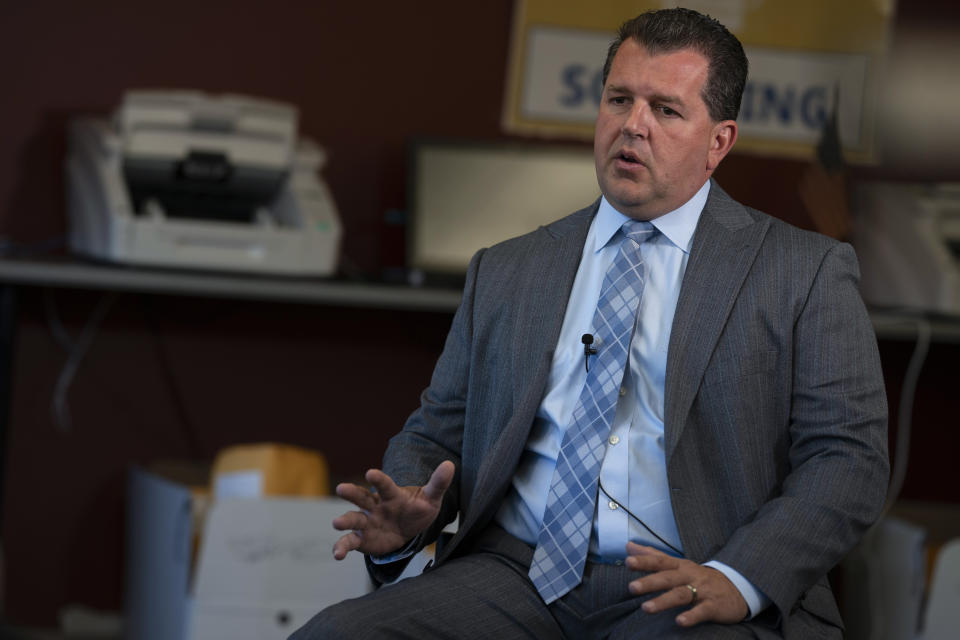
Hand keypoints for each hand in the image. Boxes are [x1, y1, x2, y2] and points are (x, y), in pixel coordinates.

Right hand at [331, 460, 454, 559]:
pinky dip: (342, 547)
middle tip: (341, 488)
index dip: (379, 479)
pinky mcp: (362, 539)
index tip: (370, 472)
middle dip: (352, 493)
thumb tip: (450, 465)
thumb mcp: (431, 497)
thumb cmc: (418, 508)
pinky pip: (350, 542)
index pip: (385, 485)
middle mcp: (375, 506)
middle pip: (362, 497)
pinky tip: (337, 554)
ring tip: (336, 523)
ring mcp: (367, 522)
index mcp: (391, 494)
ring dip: (344, 521)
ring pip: (353, 519)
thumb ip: (438, 483)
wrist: (409, 528)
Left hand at [626, 542, 747, 626]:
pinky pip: (701, 611)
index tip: (627, 561)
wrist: (736, 588)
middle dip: (649, 582)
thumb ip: (653, 555)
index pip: (660, 561)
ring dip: (663, 601)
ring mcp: (702, 591)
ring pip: (681, 595)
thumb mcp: (678, 564)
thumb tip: (629, 546)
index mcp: (680, 566)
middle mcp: (689, 576)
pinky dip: (691, 616)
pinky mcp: (713, 606)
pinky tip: (680, 622)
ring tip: (646, 608)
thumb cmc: (699, 577)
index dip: (644, 561)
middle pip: (668, 578)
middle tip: (631, 588)